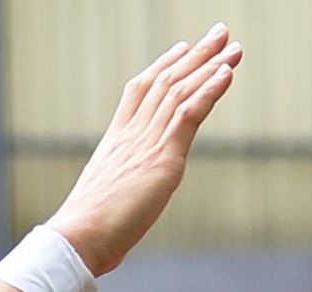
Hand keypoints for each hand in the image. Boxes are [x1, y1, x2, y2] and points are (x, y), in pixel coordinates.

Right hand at [44, 27, 246, 275]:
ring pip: (179, 91)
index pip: (141, 91)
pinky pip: (188, 113)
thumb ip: (118, 192)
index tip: (181, 49)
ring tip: (232, 46)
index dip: (163, 66)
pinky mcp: (162, 158)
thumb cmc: (86, 231)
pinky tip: (226, 74)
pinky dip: (209, 90)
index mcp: (116, 140)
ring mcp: (146, 143)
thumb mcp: (103, 201)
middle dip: (194, 55)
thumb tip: (119, 210)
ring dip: (209, 66)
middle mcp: (132, 134)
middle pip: (165, 82)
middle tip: (218, 33)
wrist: (79, 236)